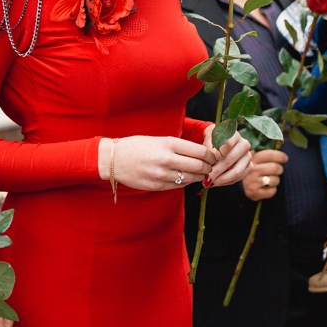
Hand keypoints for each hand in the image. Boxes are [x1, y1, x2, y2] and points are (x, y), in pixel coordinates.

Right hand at [100, 135, 214, 190]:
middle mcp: (167, 159)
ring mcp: (162, 175)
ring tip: (200, 174)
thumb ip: (178, 146)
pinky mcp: (157, 186)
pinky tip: (186, 178)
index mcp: (169, 143)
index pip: (200, 151)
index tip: (212, 157)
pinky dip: (186, 182)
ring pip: (190, 178)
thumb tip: (200, 153)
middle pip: (199, 166)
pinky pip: (179, 186)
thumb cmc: (137, 146)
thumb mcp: (159, 139)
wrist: (115, 158)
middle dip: (208, 168)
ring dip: (199, 177)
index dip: (211, 156)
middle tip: (210, 167)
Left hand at [206, 131, 252, 186]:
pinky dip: (226, 182)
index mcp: (235, 135)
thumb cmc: (213, 140)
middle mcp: (244, 144)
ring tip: (210, 182)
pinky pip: (238, 178)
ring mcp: (248, 156)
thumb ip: (209, 143)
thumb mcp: (209, 137)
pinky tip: (216, 182)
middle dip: (217, 170)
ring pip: (236, 171)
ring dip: (221, 179)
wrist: (219, 145)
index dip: (217, 153)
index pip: (227, 144)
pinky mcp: (249, 167)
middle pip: (231, 159)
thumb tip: (210, 155)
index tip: (209, 161)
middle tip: (206, 177)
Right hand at [241, 149, 287, 200]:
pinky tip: (267, 187)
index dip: (280, 156)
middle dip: (280, 169)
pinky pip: (272, 191)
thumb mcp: (254, 158)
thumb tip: (279, 144)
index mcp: (252, 159)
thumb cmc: (252, 169)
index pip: (269, 155)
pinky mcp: (255, 193)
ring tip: (271, 178)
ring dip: (276, 180)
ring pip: (275, 180)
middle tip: (278, 169)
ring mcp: (253, 182)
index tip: (285, 158)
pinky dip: (272, 190)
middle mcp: (252, 170)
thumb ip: (264, 152)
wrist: (240, 186)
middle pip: (275, 168)